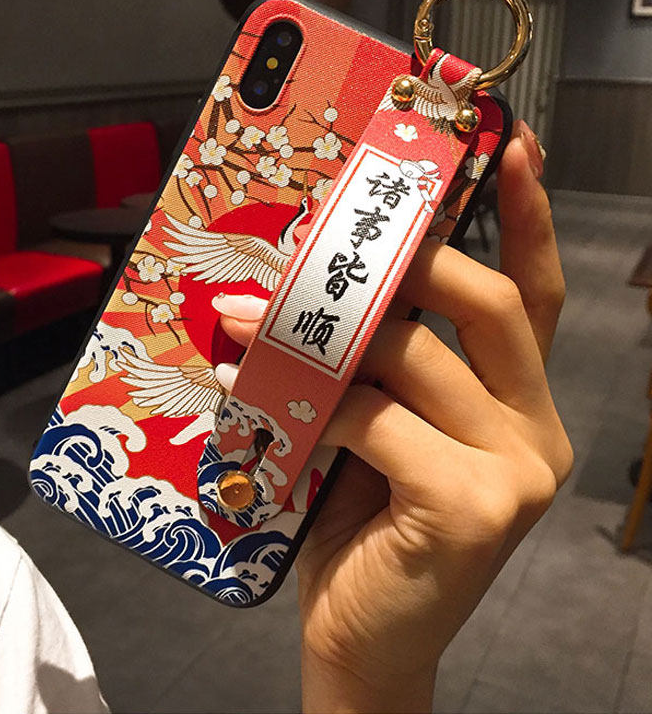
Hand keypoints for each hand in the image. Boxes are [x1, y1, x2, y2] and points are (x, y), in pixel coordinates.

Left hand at [211, 120, 571, 712]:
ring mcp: (518, 472)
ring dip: (324, 336)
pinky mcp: (476, 510)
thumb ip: (377, 367)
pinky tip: (268, 404)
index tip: (509, 145)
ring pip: (420, 359)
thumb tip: (319, 285)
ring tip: (249, 320)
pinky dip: (317, 406)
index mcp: (519, 405)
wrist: (366, 640)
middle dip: (407, 265)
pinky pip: (381, 420)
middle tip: (324, 253)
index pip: (536, 294)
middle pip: (492, 306)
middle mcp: (537, 431)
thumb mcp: (378, 428)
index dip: (527, 216)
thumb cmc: (363, 522)